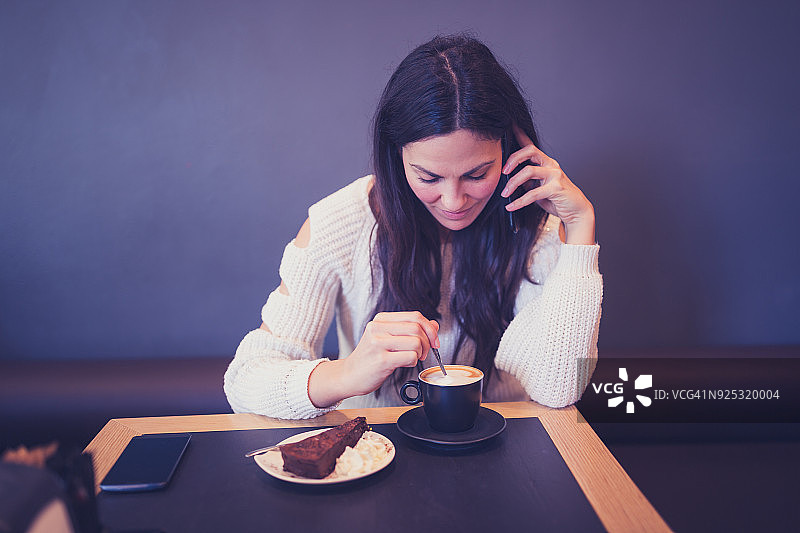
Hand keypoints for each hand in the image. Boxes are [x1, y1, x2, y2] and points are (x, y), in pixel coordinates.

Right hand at [308, 311, 439, 406]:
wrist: (349, 375)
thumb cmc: (369, 358)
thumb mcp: (388, 338)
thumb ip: (410, 330)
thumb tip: (434, 325)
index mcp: (381, 320)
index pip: (415, 316)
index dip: (430, 328)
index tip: (434, 340)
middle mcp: (378, 328)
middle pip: (417, 328)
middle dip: (428, 342)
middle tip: (424, 353)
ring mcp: (378, 343)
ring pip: (416, 342)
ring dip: (420, 353)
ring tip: (412, 358)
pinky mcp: (381, 360)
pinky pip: (410, 357)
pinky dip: (413, 362)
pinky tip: (404, 364)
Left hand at [501, 124, 595, 243]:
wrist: (576, 211)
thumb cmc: (557, 199)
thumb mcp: (539, 188)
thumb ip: (527, 181)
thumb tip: (510, 180)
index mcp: (546, 162)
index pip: (531, 145)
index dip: (520, 134)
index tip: (509, 125)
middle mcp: (551, 164)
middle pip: (529, 151)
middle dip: (513, 159)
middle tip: (503, 171)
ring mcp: (555, 175)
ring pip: (529, 171)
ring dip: (513, 182)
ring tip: (505, 193)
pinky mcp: (556, 188)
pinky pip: (533, 193)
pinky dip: (519, 201)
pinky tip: (511, 206)